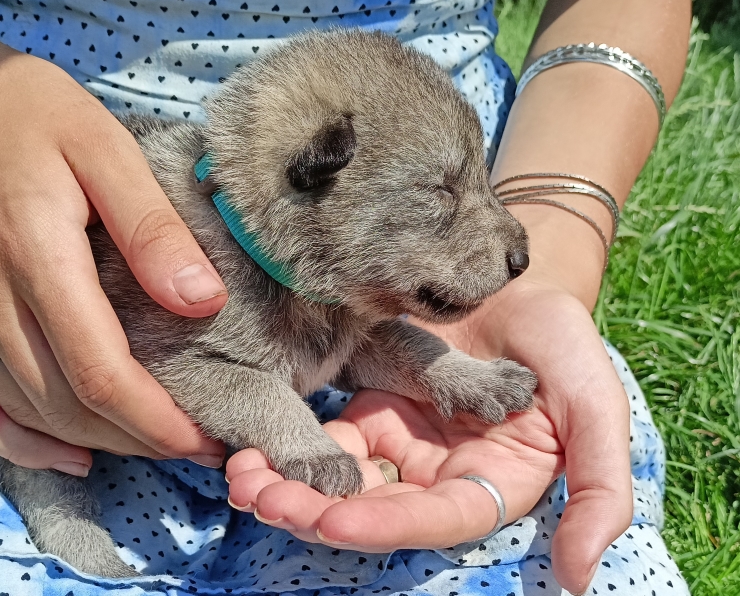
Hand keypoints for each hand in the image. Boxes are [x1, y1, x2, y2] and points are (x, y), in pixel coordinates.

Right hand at [0, 17, 225, 472]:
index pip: (100, 369)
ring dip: (91, 441)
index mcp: (32, 251)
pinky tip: (64, 453)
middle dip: (136, 438)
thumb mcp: (103, 145)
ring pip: (22, 409)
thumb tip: (203, 301)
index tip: (204, 439)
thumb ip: (151, 227)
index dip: (156, 420)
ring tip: (149, 445)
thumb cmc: (24, 109)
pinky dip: (14, 441)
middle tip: (193, 445)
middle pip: (65, 403)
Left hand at [226, 277, 631, 594]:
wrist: (512, 279)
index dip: (384, 525)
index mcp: (490, 485)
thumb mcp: (596, 403)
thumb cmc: (558, 338)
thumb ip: (601, 486)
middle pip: (374, 511)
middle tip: (261, 497)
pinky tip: (252, 448)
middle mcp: (439, 479)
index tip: (332, 520)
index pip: (433, 520)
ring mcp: (401, 448)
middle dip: (317, 512)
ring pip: (341, 483)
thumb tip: (579, 577)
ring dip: (292, 488)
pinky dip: (292, 450)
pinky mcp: (370, 416)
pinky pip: (327, 443)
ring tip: (242, 477)